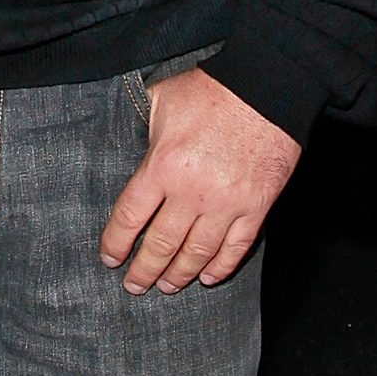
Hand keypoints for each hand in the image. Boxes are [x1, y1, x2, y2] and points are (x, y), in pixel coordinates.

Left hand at [101, 68, 300, 294]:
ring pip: (197, 254)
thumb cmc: (212, 90)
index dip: (116, 243)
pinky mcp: (255, 207)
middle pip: (160, 245)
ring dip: (179, 275)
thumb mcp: (162, 99)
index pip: (130, 218)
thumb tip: (130, 136)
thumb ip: (143, 126)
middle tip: (134, 285)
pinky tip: (208, 277)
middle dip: (143, 270)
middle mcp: (191, 193)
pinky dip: (221, 267)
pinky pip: (236, 248)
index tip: (110, 258)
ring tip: (167, 286)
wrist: (266, 89)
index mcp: (162, 167)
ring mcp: (226, 204)